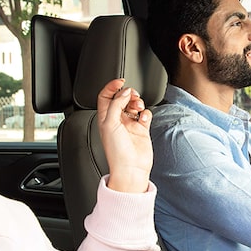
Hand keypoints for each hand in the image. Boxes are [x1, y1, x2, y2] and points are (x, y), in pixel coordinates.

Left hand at [97, 78, 152, 192]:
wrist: (131, 168)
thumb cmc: (117, 152)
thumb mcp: (110, 123)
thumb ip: (116, 104)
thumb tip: (124, 92)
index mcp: (105, 118)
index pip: (105, 96)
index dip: (112, 87)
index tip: (120, 82)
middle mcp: (117, 120)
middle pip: (121, 99)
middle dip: (128, 94)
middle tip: (132, 96)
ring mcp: (130, 125)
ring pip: (134, 105)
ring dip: (137, 102)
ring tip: (138, 107)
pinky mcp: (142, 130)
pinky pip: (145, 115)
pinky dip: (146, 113)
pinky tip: (144, 118)